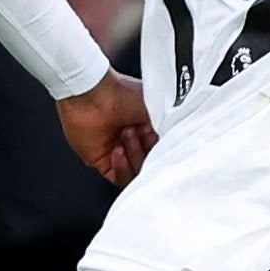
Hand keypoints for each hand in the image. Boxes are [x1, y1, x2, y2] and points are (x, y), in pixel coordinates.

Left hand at [58, 70, 158, 185]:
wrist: (92, 92)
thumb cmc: (122, 93)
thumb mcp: (156, 109)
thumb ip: (168, 129)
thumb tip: (177, 142)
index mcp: (150, 129)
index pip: (163, 151)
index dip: (164, 147)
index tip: (158, 134)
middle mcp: (135, 142)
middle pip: (151, 163)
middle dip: (148, 150)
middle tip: (143, 132)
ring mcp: (119, 153)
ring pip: (136, 173)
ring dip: (135, 156)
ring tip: (127, 134)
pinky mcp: (101, 161)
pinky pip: (118, 178)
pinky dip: (122, 168)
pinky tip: (118, 150)